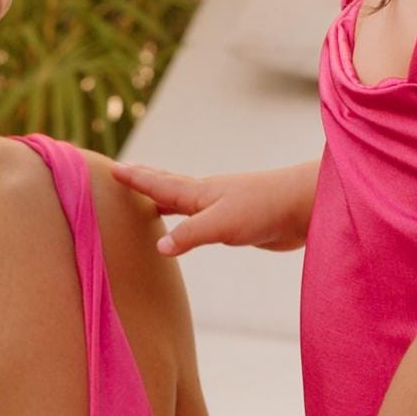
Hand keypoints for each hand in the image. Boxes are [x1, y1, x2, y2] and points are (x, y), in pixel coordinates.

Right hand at [112, 159, 315, 255]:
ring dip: (165, 198)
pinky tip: (192, 225)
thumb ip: (190, 235)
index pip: (159, 184)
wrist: (305, 207)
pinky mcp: (237, 224)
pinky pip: (202, 221)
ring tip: (151, 198)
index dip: (136, 179)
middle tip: (125, 171)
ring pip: (186, 201)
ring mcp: (222, 208)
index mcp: (199, 193)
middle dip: (146, 180)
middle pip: (169, 185)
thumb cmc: (265, 209)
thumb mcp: (221, 224)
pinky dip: (187, 220)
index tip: (112, 168)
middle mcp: (207, 197)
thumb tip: (158, 246)